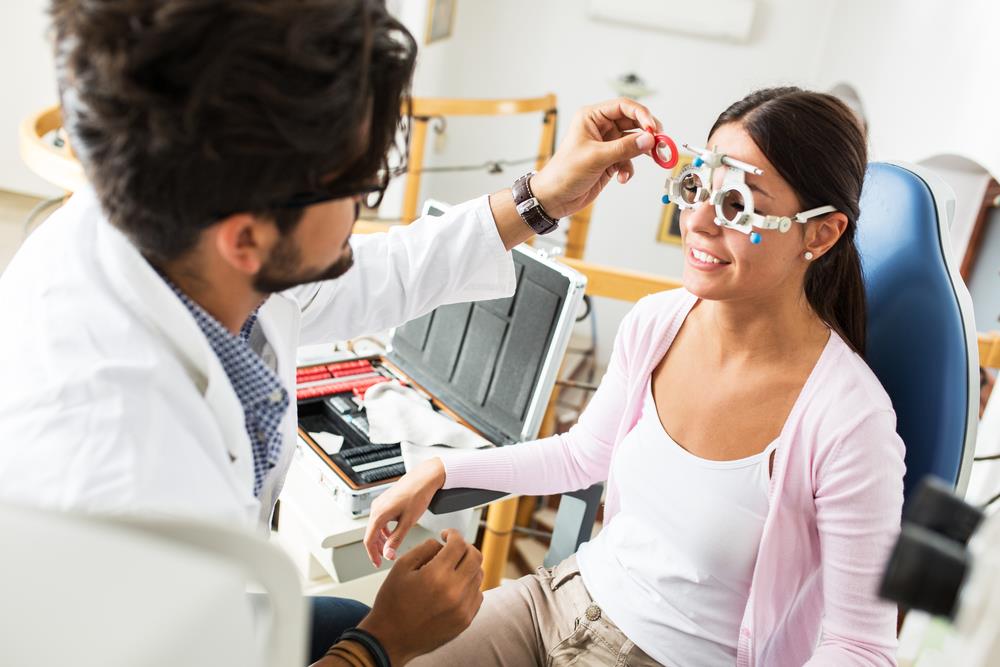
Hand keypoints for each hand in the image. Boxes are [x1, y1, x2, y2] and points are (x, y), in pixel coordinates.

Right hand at [356, 529, 483, 664]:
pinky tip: (454, 586)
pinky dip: (469, 585)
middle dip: (465, 547)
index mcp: (436, 575)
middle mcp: (454, 591)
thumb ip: (424, 548)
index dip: (453, 534)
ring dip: (468, 566)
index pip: (458, 544)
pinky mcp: (465, 620)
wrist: (390, 639)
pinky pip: (477, 595)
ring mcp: (462, 608)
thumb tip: (442, 543)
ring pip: (478, 575)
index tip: (447, 535)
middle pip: (476, 557)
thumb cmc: (392, 603)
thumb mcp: (401, 568)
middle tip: (454, 548)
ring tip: (452, 568)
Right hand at [364, 458, 445, 566]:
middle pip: (370, 533)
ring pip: (375, 526)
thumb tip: (388, 554)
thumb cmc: (418, 495)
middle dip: (376, 548)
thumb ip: (396, 539)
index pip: (369, 539)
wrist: (424, 478)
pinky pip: (380, 519)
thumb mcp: (408, 521)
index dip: (372, 554)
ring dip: (380, 539)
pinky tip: (392, 533)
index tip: (378, 564)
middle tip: (384, 559)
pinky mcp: (385, 501)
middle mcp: (376, 507)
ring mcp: (380, 503)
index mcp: (379, 513)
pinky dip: (384, 530)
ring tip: (389, 548)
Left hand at [530, 98, 660, 218]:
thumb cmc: (564, 173)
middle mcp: (601, 128)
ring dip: (643, 152)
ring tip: (653, 158)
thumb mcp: (596, 158)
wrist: (555, 198)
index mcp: (592, 117)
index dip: (641, 114)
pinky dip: (629, 168)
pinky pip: (629, 159)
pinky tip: (622, 177)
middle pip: (633, 123)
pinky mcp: (610, 160)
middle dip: (647, 134)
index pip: (623, 106)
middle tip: (660, 143)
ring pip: (634, 142)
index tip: (653, 128)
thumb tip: (648, 140)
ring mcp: (607, 144)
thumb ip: (624, 148)